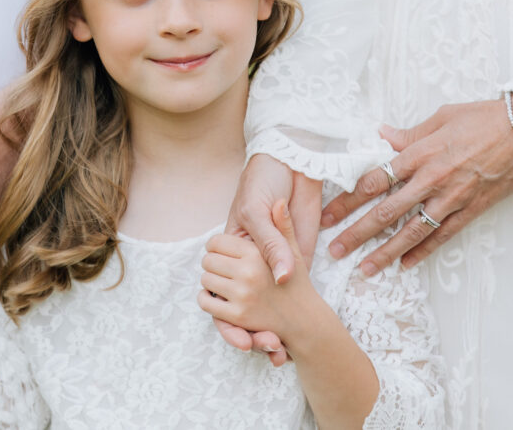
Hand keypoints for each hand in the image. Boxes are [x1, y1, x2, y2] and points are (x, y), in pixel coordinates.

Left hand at [200, 200, 317, 351]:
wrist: (306, 320)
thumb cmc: (299, 283)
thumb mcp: (294, 250)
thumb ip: (283, 226)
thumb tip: (280, 202)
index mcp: (258, 254)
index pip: (216, 242)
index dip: (217, 247)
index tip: (225, 253)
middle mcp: (249, 273)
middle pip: (208, 260)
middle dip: (214, 263)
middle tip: (224, 267)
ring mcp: (243, 295)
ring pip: (205, 279)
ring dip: (211, 280)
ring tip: (223, 280)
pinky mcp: (238, 316)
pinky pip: (206, 302)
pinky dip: (207, 299)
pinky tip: (218, 296)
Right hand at [218, 155, 321, 363]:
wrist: (291, 163)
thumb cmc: (264, 182)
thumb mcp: (259, 213)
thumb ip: (270, 245)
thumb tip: (281, 279)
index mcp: (229, 252)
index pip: (218, 296)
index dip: (226, 321)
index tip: (243, 341)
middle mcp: (247, 263)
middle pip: (239, 310)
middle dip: (250, 333)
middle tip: (267, 347)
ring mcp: (271, 264)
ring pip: (261, 309)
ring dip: (267, 332)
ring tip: (278, 350)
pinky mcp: (294, 260)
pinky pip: (287, 292)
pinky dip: (287, 318)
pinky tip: (290, 339)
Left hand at [322, 100, 512, 272]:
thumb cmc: (485, 117)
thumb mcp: (442, 117)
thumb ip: (409, 133)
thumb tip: (381, 135)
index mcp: (420, 153)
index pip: (374, 179)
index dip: (348, 199)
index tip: (328, 213)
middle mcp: (432, 178)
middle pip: (386, 211)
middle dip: (357, 233)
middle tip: (335, 250)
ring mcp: (453, 197)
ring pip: (412, 230)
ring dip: (386, 252)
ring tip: (365, 269)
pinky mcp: (473, 209)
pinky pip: (444, 235)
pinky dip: (424, 252)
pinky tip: (406, 265)